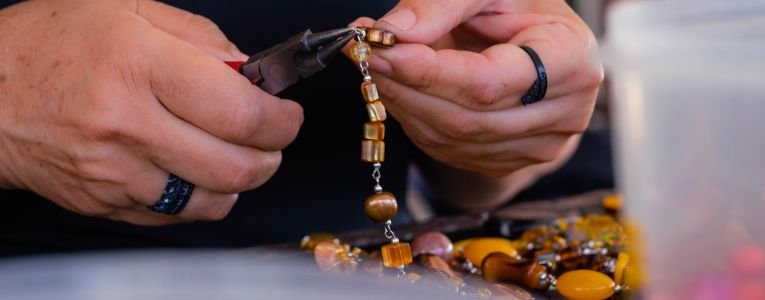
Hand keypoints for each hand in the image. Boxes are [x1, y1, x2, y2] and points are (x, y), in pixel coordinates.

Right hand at [0, 0, 302, 224]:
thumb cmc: (50, 43)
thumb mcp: (125, 7)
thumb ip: (199, 37)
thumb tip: (248, 71)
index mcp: (139, 65)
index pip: (241, 112)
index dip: (281, 120)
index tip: (287, 114)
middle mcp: (128, 124)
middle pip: (237, 166)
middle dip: (272, 156)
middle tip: (272, 139)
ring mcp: (114, 172)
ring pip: (212, 200)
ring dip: (240, 181)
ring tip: (234, 155)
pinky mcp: (104, 202)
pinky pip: (175, 215)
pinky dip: (201, 198)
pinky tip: (194, 171)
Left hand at [352, 0, 601, 177]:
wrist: (541, 43)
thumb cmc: (518, 8)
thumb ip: (442, 4)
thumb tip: (393, 33)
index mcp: (572, 63)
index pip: (489, 83)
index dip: (430, 72)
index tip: (380, 51)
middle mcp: (564, 115)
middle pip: (466, 117)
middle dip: (405, 85)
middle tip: (362, 52)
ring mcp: (538, 147)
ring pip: (450, 138)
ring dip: (401, 102)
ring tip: (375, 64)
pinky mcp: (508, 162)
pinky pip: (447, 150)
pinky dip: (413, 119)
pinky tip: (399, 88)